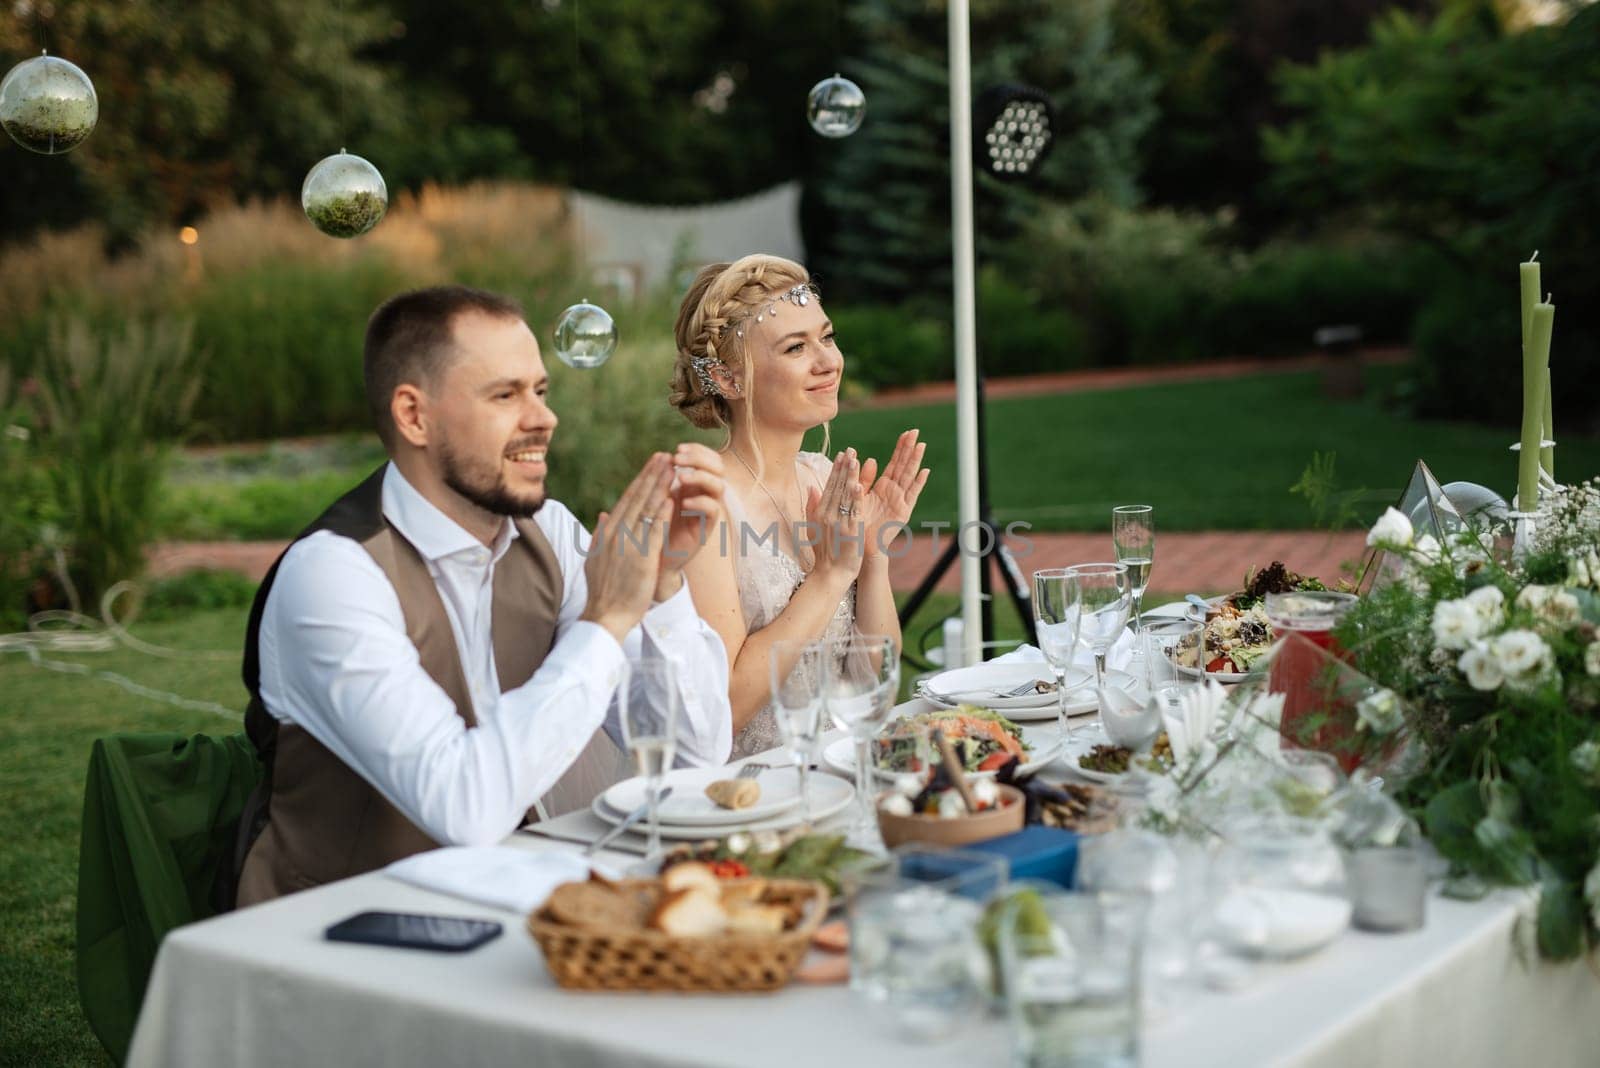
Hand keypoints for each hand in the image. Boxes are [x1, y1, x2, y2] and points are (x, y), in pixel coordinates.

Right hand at [581, 454, 672, 642]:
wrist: (603, 616)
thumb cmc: (603, 591)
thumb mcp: (595, 558)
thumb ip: (600, 533)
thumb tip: (604, 513)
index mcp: (607, 532)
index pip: (626, 500)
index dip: (641, 480)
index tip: (652, 464)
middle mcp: (616, 534)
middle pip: (637, 498)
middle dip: (652, 475)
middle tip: (665, 455)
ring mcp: (628, 545)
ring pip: (646, 509)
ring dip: (660, 486)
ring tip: (672, 468)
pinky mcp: (641, 558)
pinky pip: (653, 531)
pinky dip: (662, 513)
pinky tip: (672, 498)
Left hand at [657, 442, 724, 599]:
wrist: (652, 558)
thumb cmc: (652, 526)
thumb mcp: (655, 498)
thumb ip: (660, 479)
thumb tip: (660, 455)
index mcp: (692, 483)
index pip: (706, 458)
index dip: (695, 450)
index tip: (676, 449)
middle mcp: (703, 493)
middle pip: (717, 467)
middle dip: (699, 459)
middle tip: (678, 458)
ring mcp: (706, 510)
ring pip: (718, 486)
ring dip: (701, 477)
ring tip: (681, 478)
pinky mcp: (706, 528)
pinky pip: (713, 510)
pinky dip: (700, 502)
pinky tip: (683, 503)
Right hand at [802, 450, 864, 585]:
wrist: (830, 574)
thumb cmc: (823, 552)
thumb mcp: (813, 527)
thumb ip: (812, 507)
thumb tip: (811, 487)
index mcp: (820, 512)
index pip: (829, 486)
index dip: (835, 470)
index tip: (841, 454)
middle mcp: (827, 515)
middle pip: (837, 487)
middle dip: (844, 467)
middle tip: (850, 450)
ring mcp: (838, 523)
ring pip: (844, 496)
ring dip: (850, 477)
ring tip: (855, 460)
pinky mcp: (850, 532)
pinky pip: (853, 512)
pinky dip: (855, 499)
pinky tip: (859, 485)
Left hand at [855, 429, 929, 556]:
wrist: (862, 546)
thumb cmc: (859, 522)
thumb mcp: (859, 496)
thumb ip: (865, 479)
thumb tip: (872, 459)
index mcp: (884, 487)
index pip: (895, 462)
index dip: (901, 448)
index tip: (907, 432)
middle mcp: (895, 492)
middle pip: (904, 466)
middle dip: (910, 449)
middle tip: (916, 431)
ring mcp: (900, 501)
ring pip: (909, 476)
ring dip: (915, 461)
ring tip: (921, 445)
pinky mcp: (902, 512)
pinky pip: (911, 495)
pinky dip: (918, 484)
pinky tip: (924, 471)